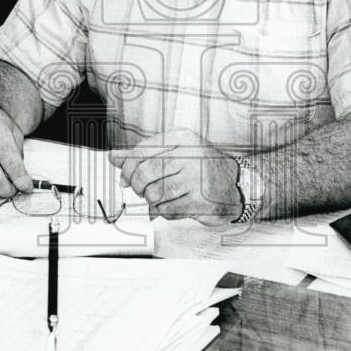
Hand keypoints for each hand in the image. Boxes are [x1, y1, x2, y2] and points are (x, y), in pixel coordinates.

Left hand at [108, 128, 241, 225]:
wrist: (236, 184)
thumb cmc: (202, 167)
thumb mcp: (176, 152)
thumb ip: (144, 154)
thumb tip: (114, 157)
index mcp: (182, 138)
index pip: (142, 150)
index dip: (127, 167)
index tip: (124, 176)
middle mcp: (190, 155)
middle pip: (145, 173)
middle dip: (138, 186)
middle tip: (141, 190)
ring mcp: (196, 178)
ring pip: (155, 194)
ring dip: (152, 200)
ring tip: (160, 198)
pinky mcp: (200, 200)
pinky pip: (167, 210)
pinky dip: (163, 211)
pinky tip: (172, 205)